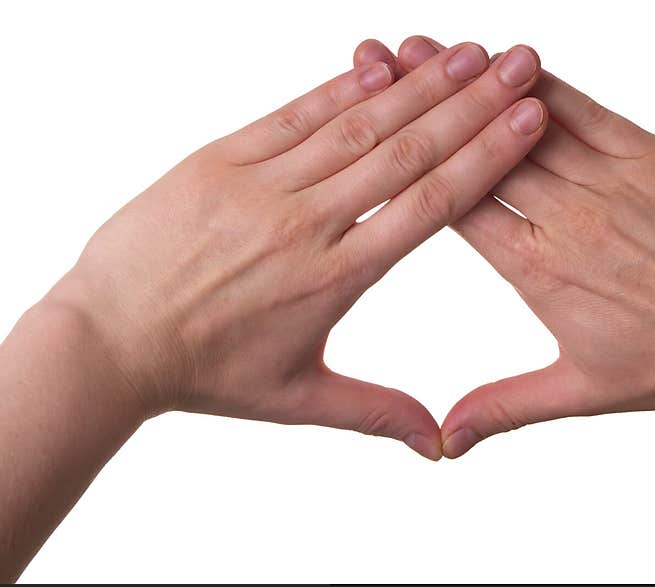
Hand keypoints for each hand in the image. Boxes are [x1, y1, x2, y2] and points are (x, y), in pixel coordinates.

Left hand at [47, 42, 546, 459]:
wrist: (110, 340)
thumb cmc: (205, 372)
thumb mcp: (298, 398)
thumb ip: (379, 412)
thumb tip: (439, 446)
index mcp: (333, 277)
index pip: (427, 206)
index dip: (484, 158)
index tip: (526, 122)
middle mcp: (304, 224)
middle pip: (404, 153)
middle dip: (470, 106)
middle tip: (518, 66)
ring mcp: (260, 186)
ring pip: (355, 125)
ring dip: (418, 86)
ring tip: (469, 55)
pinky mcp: (219, 160)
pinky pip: (292, 114)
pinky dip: (341, 85)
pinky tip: (382, 59)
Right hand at [356, 37, 654, 455]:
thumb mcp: (579, 391)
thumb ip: (503, 405)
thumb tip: (447, 441)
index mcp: (536, 269)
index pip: (455, 205)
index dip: (411, 167)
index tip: (376, 135)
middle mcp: (563, 218)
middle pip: (475, 154)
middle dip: (423, 108)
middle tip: (378, 66)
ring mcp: (608, 180)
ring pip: (522, 122)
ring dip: (469, 84)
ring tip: (422, 50)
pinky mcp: (651, 155)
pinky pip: (585, 108)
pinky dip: (544, 81)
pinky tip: (507, 57)